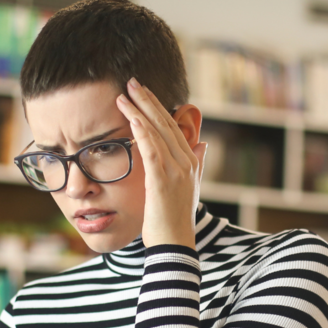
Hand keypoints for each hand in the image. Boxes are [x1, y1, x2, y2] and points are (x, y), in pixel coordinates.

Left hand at [116, 77, 206, 247]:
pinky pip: (153, 152)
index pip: (172, 127)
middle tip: (131, 82)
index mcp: (191, 162)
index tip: (142, 92)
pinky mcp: (163, 182)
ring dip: (140, 111)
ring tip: (124, 95)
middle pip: (166, 124)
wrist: (174, 245)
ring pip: (158, 133)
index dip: (157, 108)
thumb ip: (196, 164)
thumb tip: (203, 145)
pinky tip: (133, 119)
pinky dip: (143, 134)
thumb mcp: (188, 188)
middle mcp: (187, 162)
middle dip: (148, 101)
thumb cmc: (174, 220)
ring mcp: (177, 171)